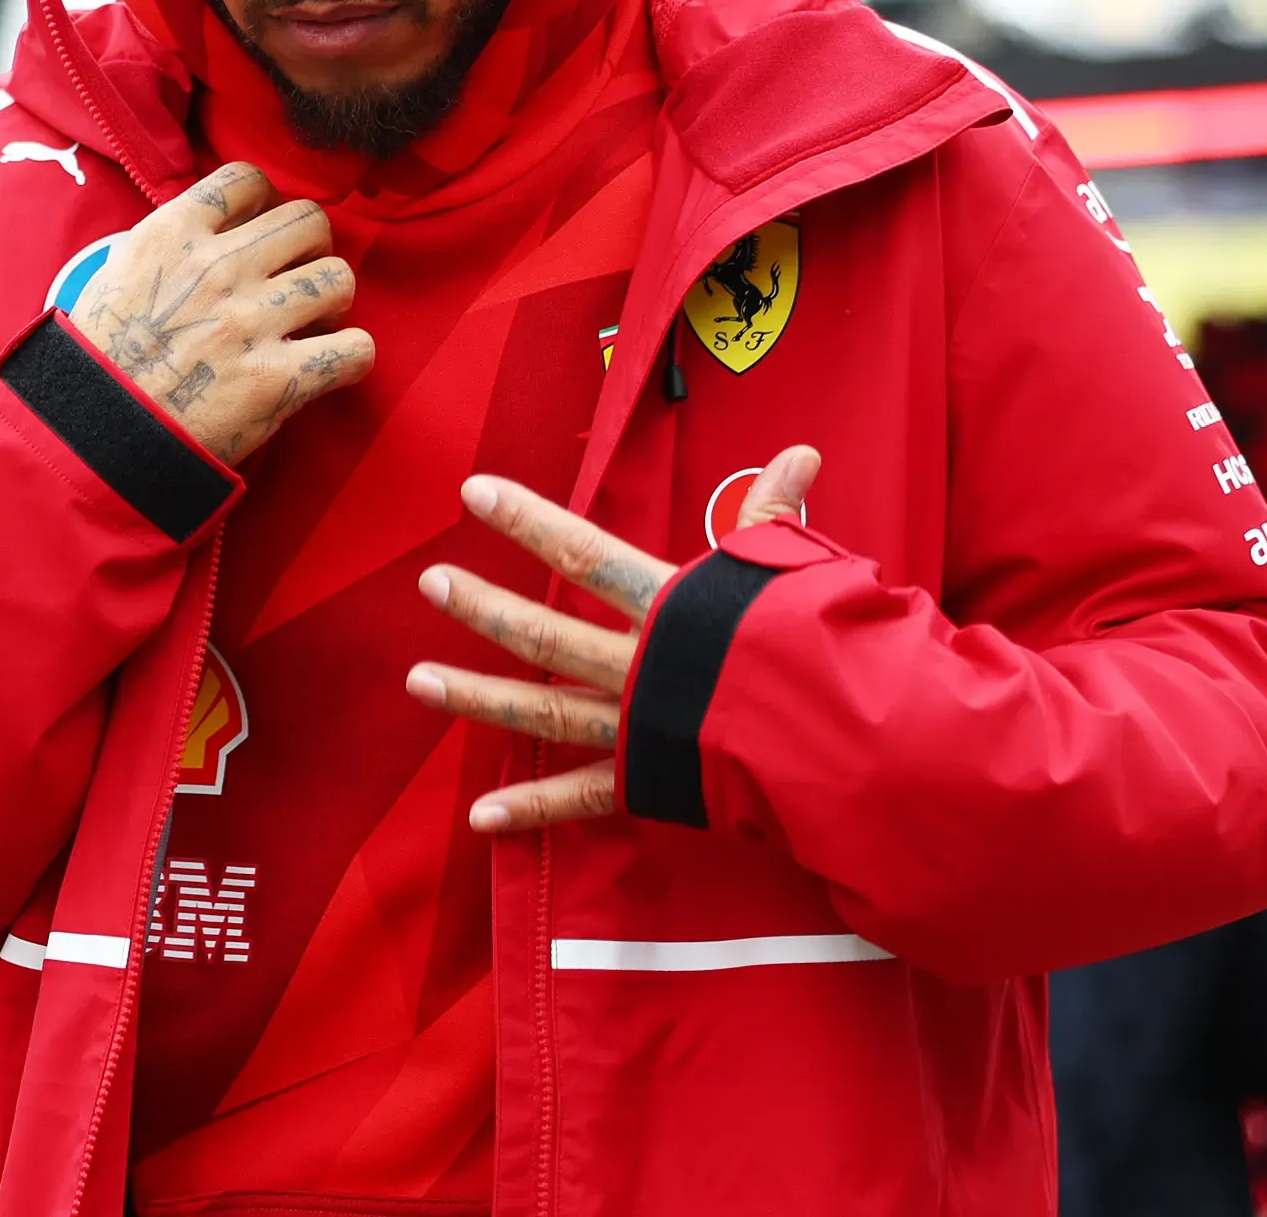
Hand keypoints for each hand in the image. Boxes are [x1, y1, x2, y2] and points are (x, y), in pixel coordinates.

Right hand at [68, 161, 373, 463]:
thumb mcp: (122, 273)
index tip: (261, 235)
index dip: (266, 204)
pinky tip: (328, 364)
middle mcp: (217, 269)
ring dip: (332, 301)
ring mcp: (250, 323)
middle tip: (294, 281)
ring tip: (311, 324)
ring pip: (339, 278)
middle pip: (310, 221)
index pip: (248, 179)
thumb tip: (226, 228)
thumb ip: (175, 243)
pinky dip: (350, 357)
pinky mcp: (276, 381)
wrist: (95, 436)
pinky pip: (355, 349)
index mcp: (173, 235)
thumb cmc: (104, 359)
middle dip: (310, 250)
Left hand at [407, 446, 820, 830]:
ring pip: (540, 712)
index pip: (584, 553)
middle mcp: (638, 667)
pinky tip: (479, 815)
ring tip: (417, 680)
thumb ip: (775, 515)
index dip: (526, 520)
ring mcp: (634, 730)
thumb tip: (802, 451)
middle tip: (430, 582)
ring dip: (476, 697)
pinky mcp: (646, 784)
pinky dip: (531, 809)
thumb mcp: (793, 575)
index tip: (474, 491)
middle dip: (483, 608)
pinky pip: (579, 800)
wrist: (848, 744)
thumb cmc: (822, 649)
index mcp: (669, 609)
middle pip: (544, 633)